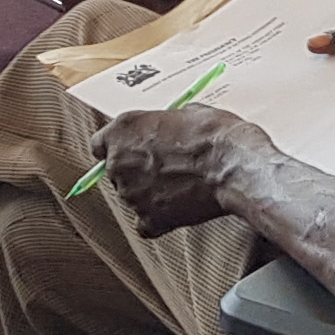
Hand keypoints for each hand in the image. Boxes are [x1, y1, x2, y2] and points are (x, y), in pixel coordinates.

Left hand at [103, 101, 268, 235]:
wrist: (234, 167)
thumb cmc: (215, 136)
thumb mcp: (188, 112)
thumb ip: (165, 124)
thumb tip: (168, 130)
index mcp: (123, 130)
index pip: (100, 144)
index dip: (119, 146)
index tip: (132, 149)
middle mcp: (119, 163)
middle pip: (116, 170)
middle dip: (138, 169)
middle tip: (168, 165)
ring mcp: (131, 194)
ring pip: (132, 196)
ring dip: (150, 192)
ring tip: (182, 184)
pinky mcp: (149, 220)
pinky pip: (145, 222)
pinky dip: (158, 218)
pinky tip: (178, 207)